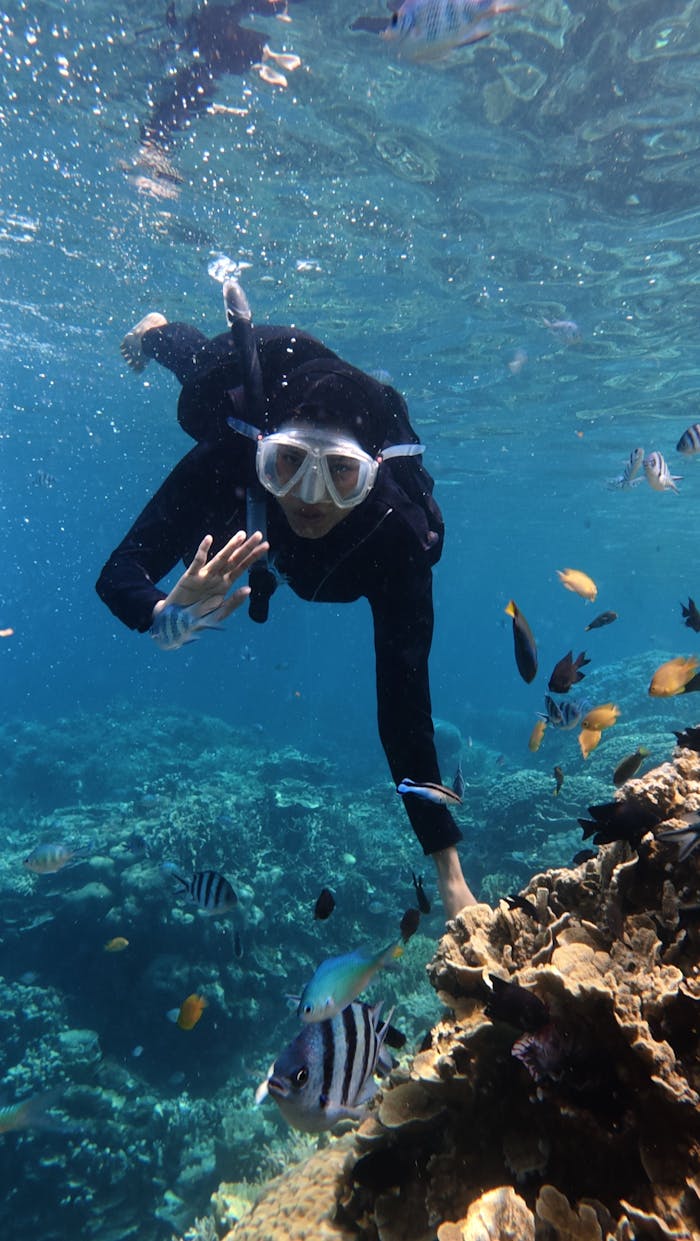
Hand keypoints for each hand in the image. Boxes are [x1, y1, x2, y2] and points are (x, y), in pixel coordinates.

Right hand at [152, 531, 268, 623]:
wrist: (178, 622)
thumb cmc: (199, 617)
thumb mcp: (220, 614)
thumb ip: (234, 602)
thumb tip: (248, 589)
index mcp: (225, 583)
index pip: (242, 567)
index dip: (253, 557)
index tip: (265, 546)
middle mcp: (217, 576)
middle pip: (234, 559)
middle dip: (246, 548)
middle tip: (259, 535)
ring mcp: (204, 575)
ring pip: (220, 558)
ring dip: (230, 547)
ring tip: (241, 536)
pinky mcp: (190, 577)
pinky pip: (197, 562)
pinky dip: (202, 551)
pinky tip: (208, 540)